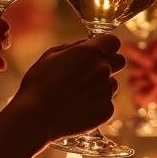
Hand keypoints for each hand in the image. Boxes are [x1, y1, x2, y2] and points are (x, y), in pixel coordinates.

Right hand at [10, 35, 124, 142]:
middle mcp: (102, 70)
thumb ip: (72, 47)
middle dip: (109, 63)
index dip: (105, 45)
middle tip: (90, 72)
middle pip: (120, 61)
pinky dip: (96, 105)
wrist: (36, 117)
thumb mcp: (50, 56)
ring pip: (112, 84)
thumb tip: (84, 45)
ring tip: (78, 95)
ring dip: (101, 86)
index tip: (97, 51)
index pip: (113, 41)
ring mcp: (107, 91)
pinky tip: (78, 109)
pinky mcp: (107, 110)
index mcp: (89, 52)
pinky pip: (107, 103)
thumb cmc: (39, 84)